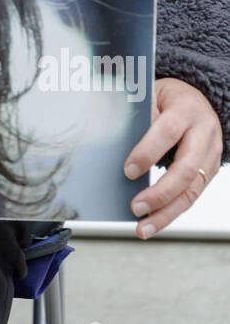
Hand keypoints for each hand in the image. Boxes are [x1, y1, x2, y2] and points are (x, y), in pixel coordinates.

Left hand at [123, 77, 221, 238]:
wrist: (198, 101)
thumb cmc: (168, 99)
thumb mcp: (152, 95)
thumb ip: (138, 116)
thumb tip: (113, 144)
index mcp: (186, 109)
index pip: (168, 132)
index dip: (148, 152)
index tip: (128, 171)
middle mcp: (204, 134)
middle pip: (185, 169)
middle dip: (159, 192)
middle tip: (136, 207)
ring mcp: (210, 156)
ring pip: (191, 190)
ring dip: (165, 213)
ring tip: (142, 228)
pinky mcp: (208, 173)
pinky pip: (191, 197)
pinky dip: (171, 213)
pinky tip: (152, 223)